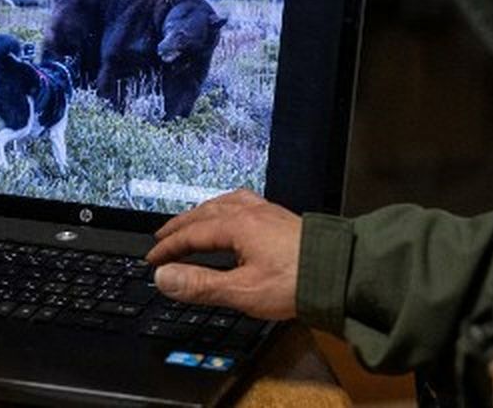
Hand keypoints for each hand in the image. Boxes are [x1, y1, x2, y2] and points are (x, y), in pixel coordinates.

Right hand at [145, 189, 301, 319]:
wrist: (339, 273)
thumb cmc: (297, 282)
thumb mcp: (242, 290)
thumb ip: (200, 284)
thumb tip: (165, 277)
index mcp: (237, 226)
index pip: (191, 234)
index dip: (168, 247)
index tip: (153, 259)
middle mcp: (251, 212)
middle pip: (205, 213)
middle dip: (180, 226)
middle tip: (162, 237)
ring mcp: (268, 212)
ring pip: (225, 204)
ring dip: (202, 213)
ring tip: (192, 221)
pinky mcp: (281, 218)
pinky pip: (244, 203)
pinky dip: (226, 208)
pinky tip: (233, 215)